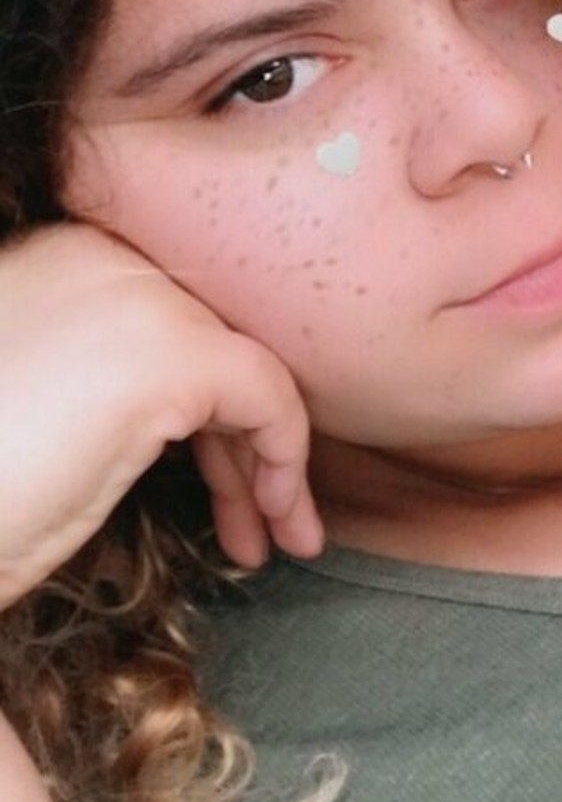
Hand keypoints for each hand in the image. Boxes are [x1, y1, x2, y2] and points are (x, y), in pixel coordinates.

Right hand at [0, 221, 323, 608]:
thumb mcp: (38, 412)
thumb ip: (98, 386)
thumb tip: (159, 418)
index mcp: (59, 265)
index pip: (166, 322)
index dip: (200, 409)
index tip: (215, 484)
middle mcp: (100, 260)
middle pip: (210, 344)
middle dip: (238, 441)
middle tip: (254, 523)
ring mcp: (137, 300)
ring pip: (243, 370)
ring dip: (266, 462)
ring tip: (274, 541)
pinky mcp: (167, 354)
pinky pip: (266, 395)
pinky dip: (283, 458)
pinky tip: (274, 522)